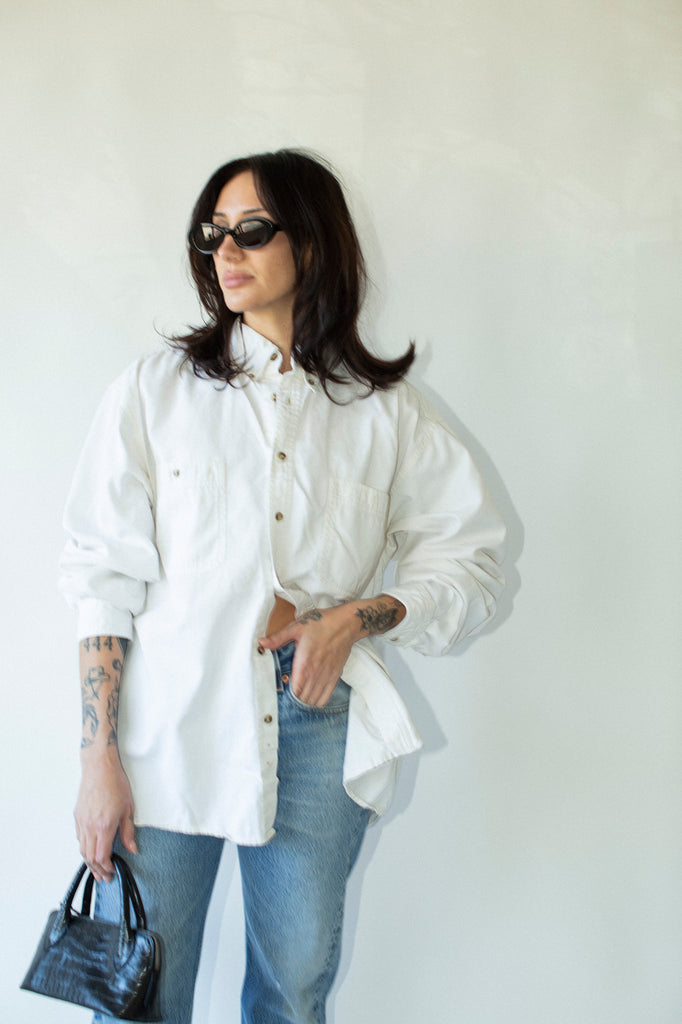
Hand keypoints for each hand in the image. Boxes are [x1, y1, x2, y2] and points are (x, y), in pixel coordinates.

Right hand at [74, 749, 136, 881]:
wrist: (99, 767)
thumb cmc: (115, 783)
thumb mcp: (128, 808)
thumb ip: (128, 832)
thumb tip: (132, 849)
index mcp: (104, 826)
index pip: (101, 856)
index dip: (107, 868)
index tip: (112, 872)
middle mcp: (89, 826)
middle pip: (89, 857)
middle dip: (97, 870)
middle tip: (104, 877)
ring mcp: (81, 821)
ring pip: (82, 849)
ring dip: (89, 862)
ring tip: (97, 869)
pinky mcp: (77, 816)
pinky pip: (79, 838)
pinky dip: (85, 848)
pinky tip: (91, 850)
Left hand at [258, 605, 357, 705]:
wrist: (346, 624)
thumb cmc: (321, 623)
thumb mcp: (296, 627)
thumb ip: (278, 638)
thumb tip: (261, 643)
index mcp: (305, 663)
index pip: (294, 690)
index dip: (286, 696)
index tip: (279, 693)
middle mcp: (316, 673)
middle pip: (303, 698)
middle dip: (294, 701)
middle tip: (285, 698)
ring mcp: (327, 676)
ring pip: (314, 700)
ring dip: (305, 702)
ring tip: (297, 699)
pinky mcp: (336, 676)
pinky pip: (326, 696)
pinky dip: (318, 701)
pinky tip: (311, 698)